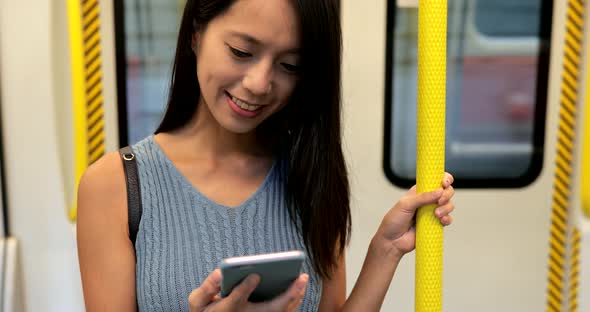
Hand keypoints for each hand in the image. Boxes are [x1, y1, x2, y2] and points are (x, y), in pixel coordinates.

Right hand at [188, 269, 308, 311]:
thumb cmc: (205, 311)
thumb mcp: (198, 302)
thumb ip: (207, 288)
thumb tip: (219, 273)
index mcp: (227, 310)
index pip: (236, 300)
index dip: (245, 288)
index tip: (255, 275)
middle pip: (270, 310)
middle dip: (288, 294)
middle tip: (301, 277)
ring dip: (295, 298)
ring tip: (303, 280)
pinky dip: (292, 302)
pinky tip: (298, 289)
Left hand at [375, 172, 454, 257]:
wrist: (392, 241)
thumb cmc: (394, 221)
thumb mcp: (405, 205)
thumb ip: (422, 197)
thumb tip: (439, 191)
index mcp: (419, 192)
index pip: (435, 180)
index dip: (444, 178)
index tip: (444, 183)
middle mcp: (427, 200)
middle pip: (446, 191)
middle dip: (447, 194)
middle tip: (439, 201)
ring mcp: (432, 212)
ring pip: (449, 205)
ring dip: (446, 208)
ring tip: (436, 215)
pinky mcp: (435, 224)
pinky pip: (448, 219)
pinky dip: (447, 219)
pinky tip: (441, 221)